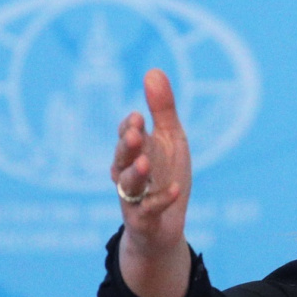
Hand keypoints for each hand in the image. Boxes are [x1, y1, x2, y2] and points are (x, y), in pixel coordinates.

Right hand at [110, 69, 192, 296]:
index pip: (127, 135)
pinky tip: (174, 190)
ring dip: (135, 173)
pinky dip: (162, 200)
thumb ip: (163, 109)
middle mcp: (129, 173)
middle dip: (127, 145)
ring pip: (127, 185)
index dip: (130, 127)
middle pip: (121, 157)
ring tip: (145, 164)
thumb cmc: (165, 176)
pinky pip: (149, 210)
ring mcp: (134, 198)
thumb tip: (153, 69)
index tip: (140, 118)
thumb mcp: (171, 140)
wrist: (164, 226)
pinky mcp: (144, 220)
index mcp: (136, 151)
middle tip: (135, 134)